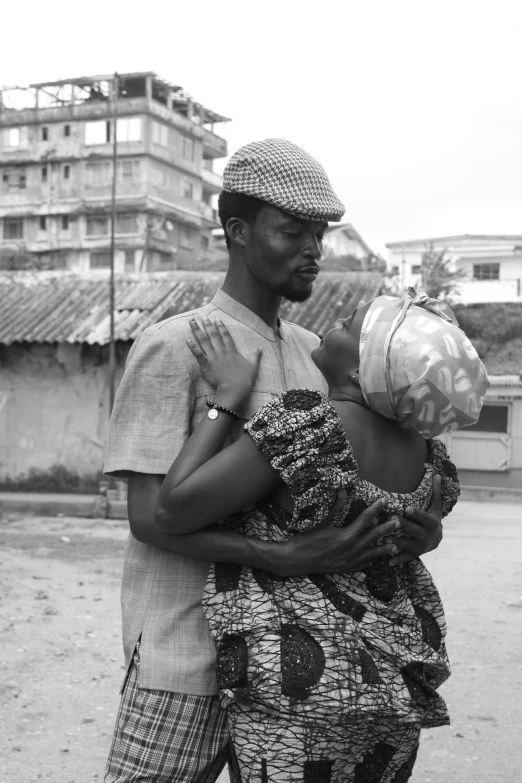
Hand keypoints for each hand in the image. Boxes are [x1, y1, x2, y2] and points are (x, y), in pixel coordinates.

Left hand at [187, 317, 261, 397]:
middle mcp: (222, 351)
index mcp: (232, 350)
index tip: (216, 318)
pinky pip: (198, 354)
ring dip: (197, 330)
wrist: (234, 389)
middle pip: (213, 335)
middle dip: (207, 325)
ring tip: (192, 322)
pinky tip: (187, 339)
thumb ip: (256, 355)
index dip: (220, 326)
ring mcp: (213, 357)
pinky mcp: (206, 365)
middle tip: (202, 317)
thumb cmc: (244, 379)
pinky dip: (192, 346)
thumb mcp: (253, 366)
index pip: (225, 335)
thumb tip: (260, 348)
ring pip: (204, 341)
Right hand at [271, 497, 401, 575]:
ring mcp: (350, 561)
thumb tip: (343, 491)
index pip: (365, 519)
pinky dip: (369, 561)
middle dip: (387, 528)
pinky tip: (373, 560)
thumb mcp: (321, 522)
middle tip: (399, 522)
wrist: (297, 560)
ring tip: (394, 545)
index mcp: (346, 536)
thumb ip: (335, 507)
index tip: (384, 500)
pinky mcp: (346, 568)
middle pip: (373, 536)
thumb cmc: (307, 539)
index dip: (375, 508)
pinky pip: (362, 565)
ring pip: (371, 554)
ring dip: (383, 549)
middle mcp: (351, 549)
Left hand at [385, 474, 442, 565]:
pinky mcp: (414, 555)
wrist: (436, 540)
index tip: (407, 508)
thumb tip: (437, 474)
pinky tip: (388, 561)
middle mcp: (427, 536)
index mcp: (432, 523)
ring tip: (386, 539)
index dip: (417, 514)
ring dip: (398, 543)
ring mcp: (421, 547)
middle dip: (405, 526)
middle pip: (415, 531)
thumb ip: (435, 492)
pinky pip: (405, 558)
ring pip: (409, 546)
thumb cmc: (432, 519)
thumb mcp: (435, 506)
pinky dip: (397, 560)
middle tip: (393, 520)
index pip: (424, 518)